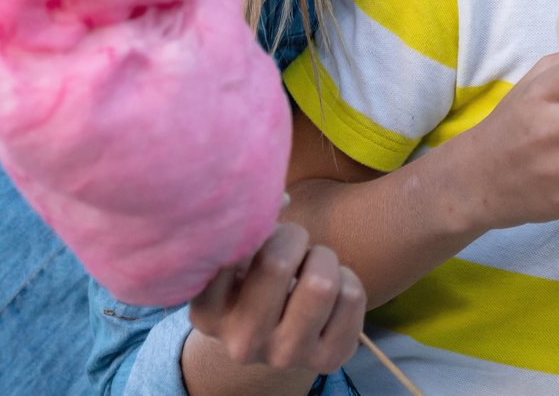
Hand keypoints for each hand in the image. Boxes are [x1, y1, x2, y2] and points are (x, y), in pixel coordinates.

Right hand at [189, 222, 364, 371]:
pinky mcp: (328, 359)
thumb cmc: (258, 281)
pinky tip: (332, 292)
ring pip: (321, 281)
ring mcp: (286, 356)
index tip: (260, 230)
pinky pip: (352, 295)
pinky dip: (347, 278)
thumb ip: (250, 226)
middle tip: (294, 244)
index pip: (227, 253)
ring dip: (323, 258)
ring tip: (313, 266)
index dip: (255, 228)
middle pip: (277, 262)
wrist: (282, 337)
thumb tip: (280, 198)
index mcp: (207, 315)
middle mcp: (242, 343)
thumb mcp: (239, 258)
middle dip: (294, 237)